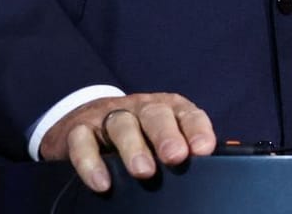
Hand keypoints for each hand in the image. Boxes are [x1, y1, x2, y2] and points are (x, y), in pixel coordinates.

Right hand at [37, 92, 214, 192]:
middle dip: (167, 135)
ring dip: (134, 148)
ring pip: (122, 124)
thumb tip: (213, 167)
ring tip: (144, 172)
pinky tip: (102, 182)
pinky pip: (83, 142)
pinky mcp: (78, 130)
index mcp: (168, 109)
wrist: (81, 124)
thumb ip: (183, 148)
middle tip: (175, 157)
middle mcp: (140, 108)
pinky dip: (91, 162)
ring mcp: (108, 116)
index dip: (197, 129)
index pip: (188, 114)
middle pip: (156, 115)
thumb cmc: (135, 137)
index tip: (203, 149)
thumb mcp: (160, 139)